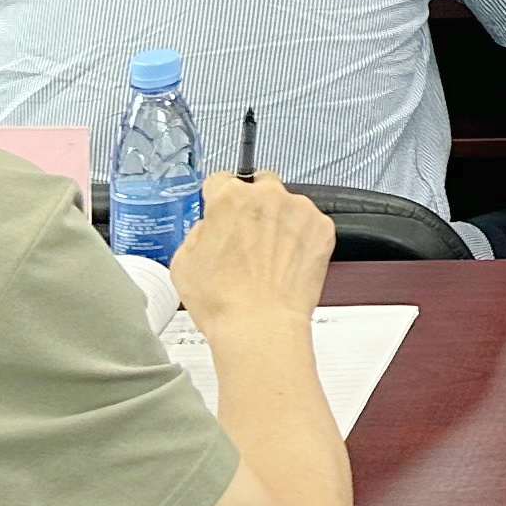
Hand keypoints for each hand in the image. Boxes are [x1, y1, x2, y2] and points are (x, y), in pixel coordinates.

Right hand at [172, 171, 332, 335]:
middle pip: (259, 186)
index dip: (218, 199)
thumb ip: (197, 231)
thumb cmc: (223, 301)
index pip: (221, 180)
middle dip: (253, 207)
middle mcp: (267, 195)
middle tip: (248, 240)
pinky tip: (287, 264)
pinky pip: (309, 224)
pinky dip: (301, 239)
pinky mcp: (322, 228)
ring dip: (279, 222)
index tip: (223, 211)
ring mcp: (299, 209)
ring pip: (286, 205)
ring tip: (269, 260)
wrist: (261, 326)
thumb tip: (209, 227)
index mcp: (230, 197)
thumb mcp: (184, 262)